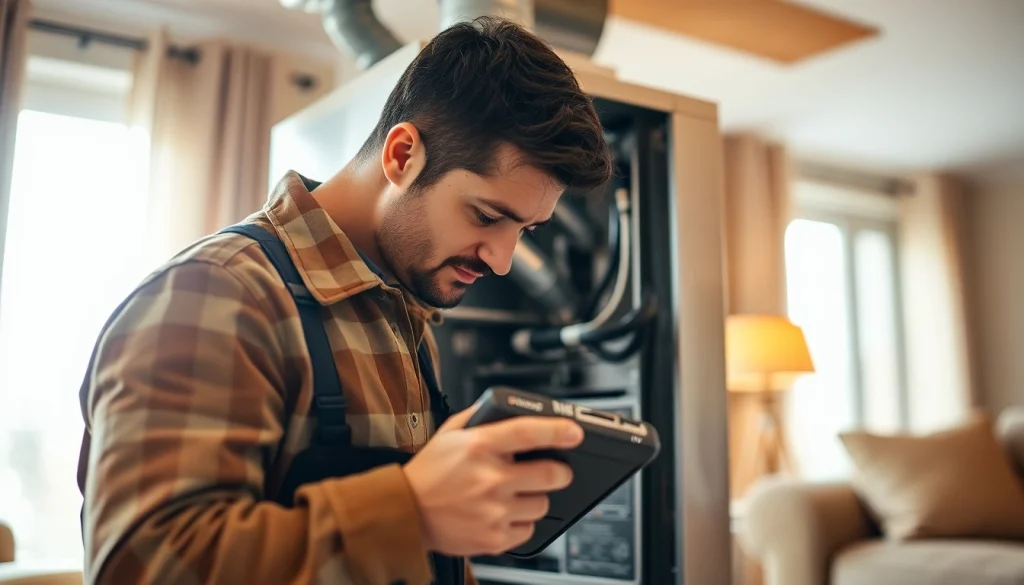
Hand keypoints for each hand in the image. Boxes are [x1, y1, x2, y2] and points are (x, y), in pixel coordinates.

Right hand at [402, 402, 583, 556]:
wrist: (404, 512)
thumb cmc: (428, 471)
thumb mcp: (449, 433)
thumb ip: (480, 416)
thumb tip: (508, 407)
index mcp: (479, 446)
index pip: (528, 432)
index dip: (558, 430)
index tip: (576, 432)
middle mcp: (489, 478)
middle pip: (551, 474)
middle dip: (560, 472)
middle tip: (556, 471)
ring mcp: (493, 511)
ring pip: (543, 504)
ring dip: (536, 498)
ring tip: (514, 495)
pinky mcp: (493, 538)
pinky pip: (529, 530)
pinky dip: (521, 523)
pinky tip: (503, 514)